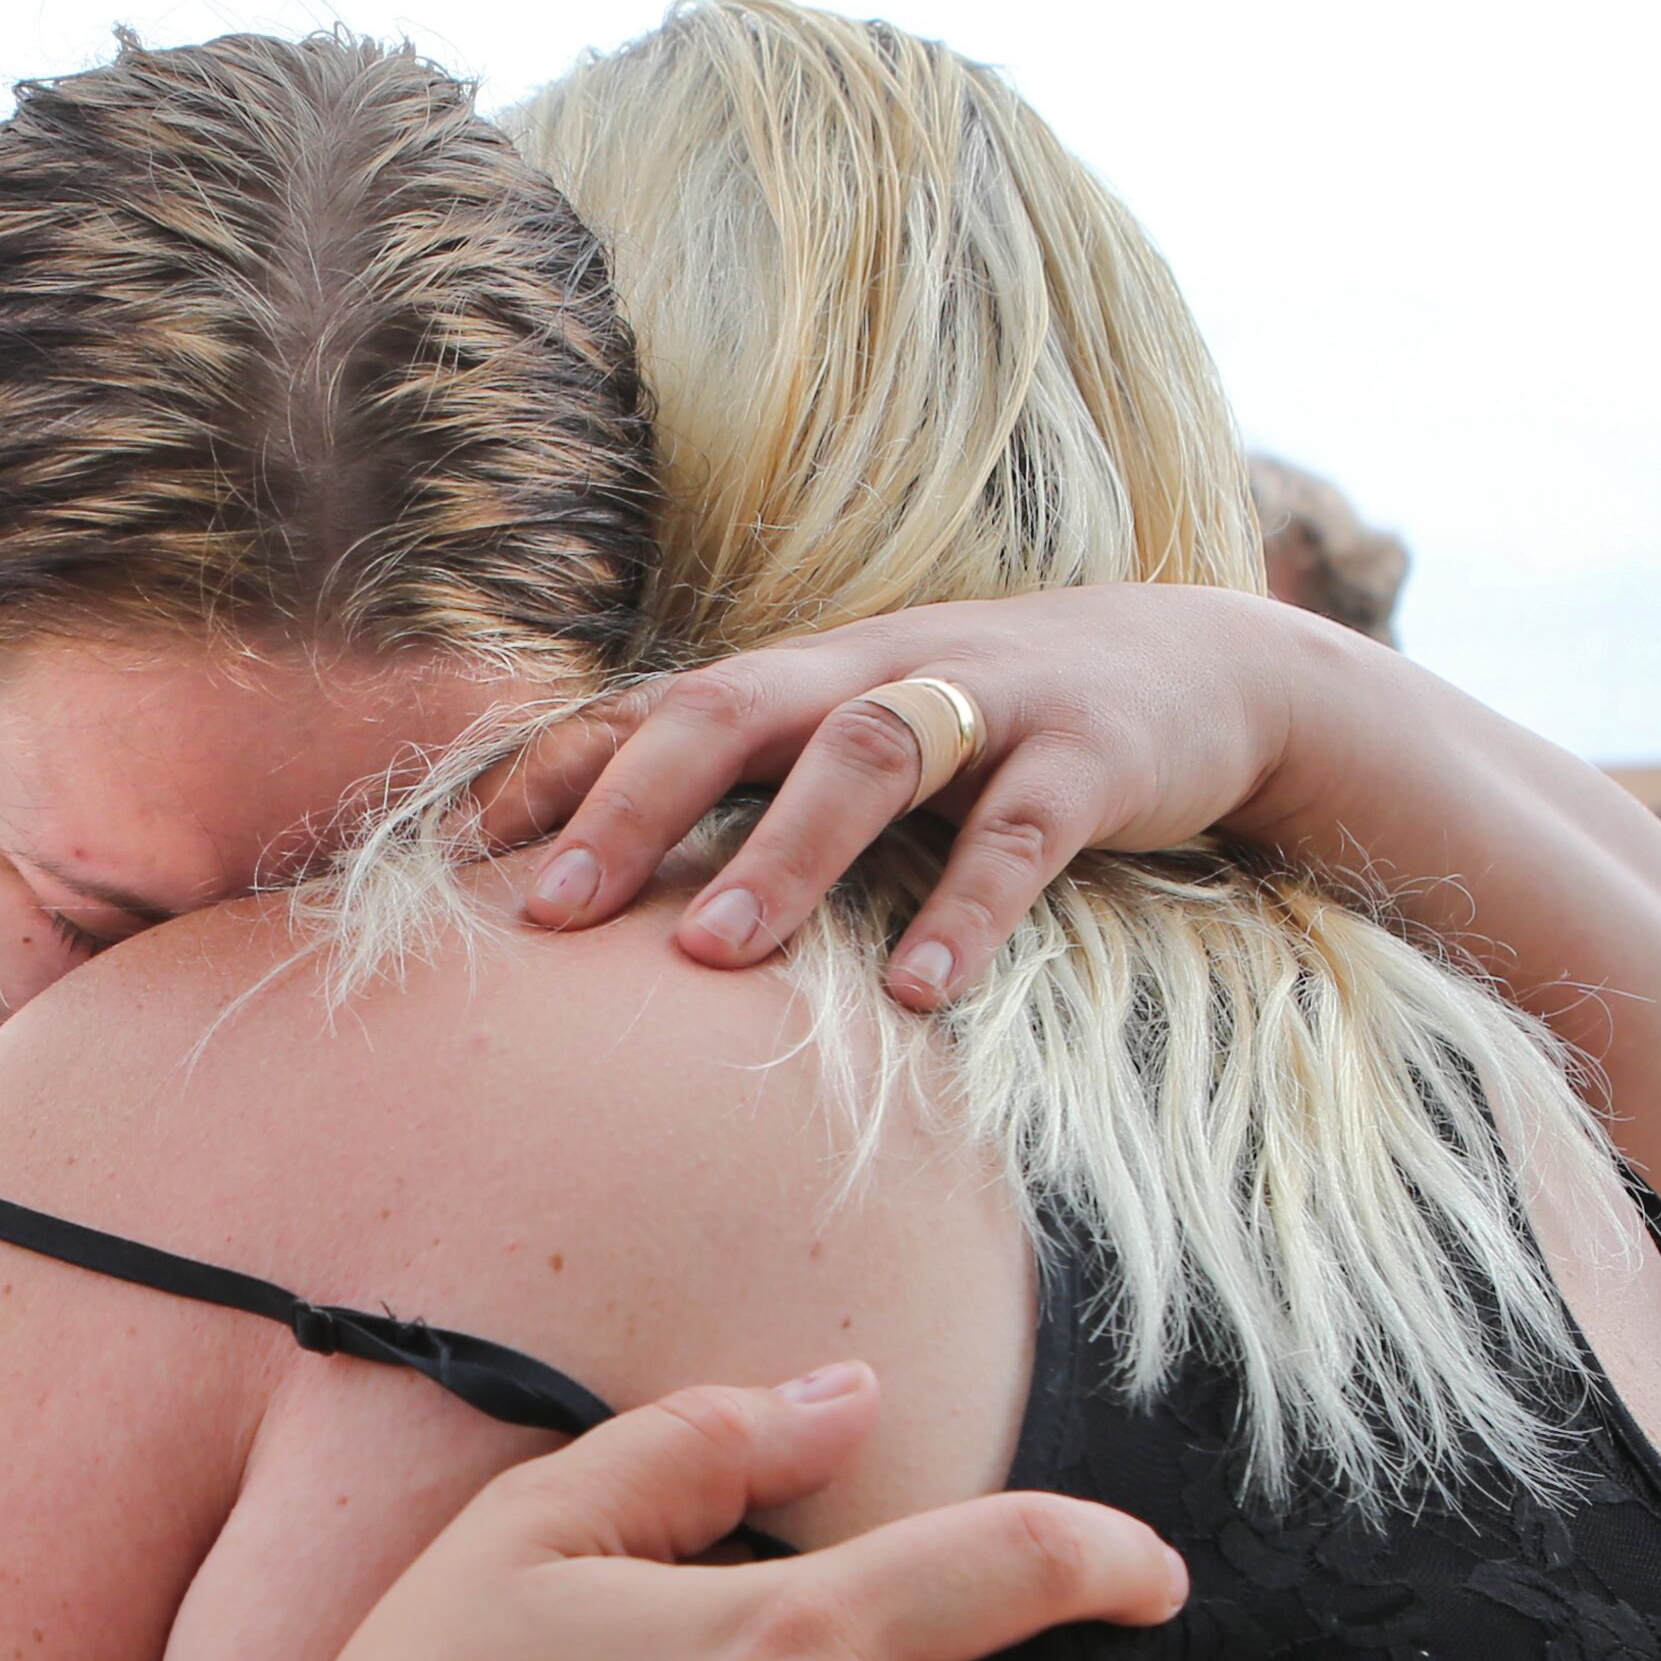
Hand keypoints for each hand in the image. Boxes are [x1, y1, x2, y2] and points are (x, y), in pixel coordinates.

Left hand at [500, 587, 1308, 1007]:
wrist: (1204, 671)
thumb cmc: (993, 731)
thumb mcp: (865, 737)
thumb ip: (758, 793)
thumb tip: (604, 889)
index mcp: (808, 672)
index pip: (653, 706)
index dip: (555, 772)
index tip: (455, 860)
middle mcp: (877, 668)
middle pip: (731, 709)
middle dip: (633, 807)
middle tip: (554, 914)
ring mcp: (987, 705)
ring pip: (864, 756)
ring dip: (783, 855)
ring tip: (713, 954)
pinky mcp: (1089, 760)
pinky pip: (1019, 834)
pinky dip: (968, 908)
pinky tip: (923, 992)